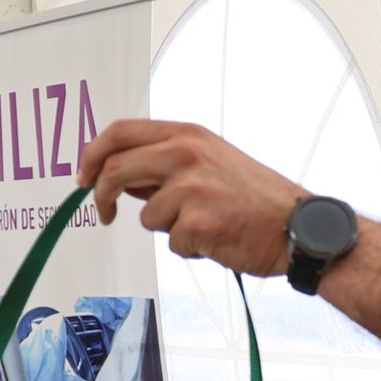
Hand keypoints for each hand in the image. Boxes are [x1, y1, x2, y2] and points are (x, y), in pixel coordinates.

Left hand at [78, 119, 296, 274]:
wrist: (296, 227)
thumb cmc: (256, 199)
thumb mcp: (211, 161)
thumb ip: (167, 162)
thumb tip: (121, 174)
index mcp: (187, 134)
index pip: (120, 132)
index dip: (92, 154)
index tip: (84, 176)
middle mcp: (186, 154)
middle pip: (115, 170)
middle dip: (101, 196)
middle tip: (105, 214)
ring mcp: (191, 188)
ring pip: (146, 216)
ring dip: (167, 228)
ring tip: (203, 225)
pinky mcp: (197, 223)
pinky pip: (173, 243)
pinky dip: (190, 248)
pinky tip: (217, 239)